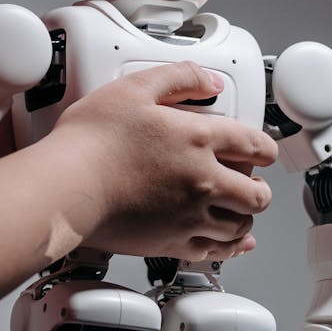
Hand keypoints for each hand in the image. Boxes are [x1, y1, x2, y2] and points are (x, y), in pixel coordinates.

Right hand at [50, 61, 277, 260]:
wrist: (66, 189)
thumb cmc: (90, 142)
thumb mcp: (134, 89)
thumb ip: (178, 78)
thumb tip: (208, 81)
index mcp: (198, 140)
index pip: (255, 145)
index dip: (265, 147)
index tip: (262, 150)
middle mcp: (203, 182)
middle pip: (257, 193)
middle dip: (259, 186)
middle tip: (252, 181)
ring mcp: (189, 216)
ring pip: (241, 225)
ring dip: (246, 216)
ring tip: (240, 210)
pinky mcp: (171, 244)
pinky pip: (216, 252)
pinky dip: (230, 247)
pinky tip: (232, 244)